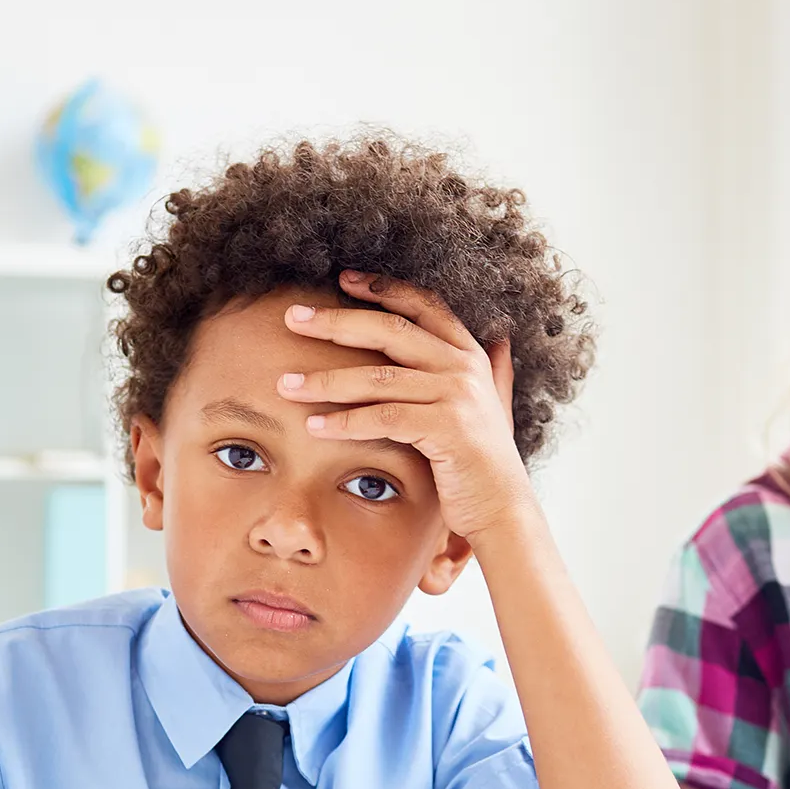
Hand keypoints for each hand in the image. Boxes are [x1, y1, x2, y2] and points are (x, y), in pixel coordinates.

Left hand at [278, 270, 533, 540]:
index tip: (342, 279)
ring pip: (377, 378)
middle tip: (292, 318)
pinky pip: (383, 418)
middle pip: (390, 330)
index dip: (382, 287)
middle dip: (336, 322)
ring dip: (326, 381)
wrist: (503, 509)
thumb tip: (499, 339)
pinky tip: (314, 427)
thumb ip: (493, 372)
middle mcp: (465, 367)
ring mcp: (458, 396)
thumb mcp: (492, 407)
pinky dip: (345, 422)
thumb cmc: (485, 463)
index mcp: (470, 354)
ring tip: (286, 385)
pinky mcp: (446, 429)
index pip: (422, 304)